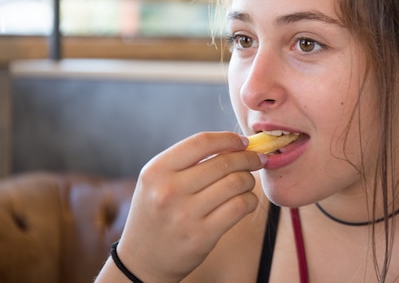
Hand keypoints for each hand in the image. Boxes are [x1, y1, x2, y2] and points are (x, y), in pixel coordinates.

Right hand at [114, 132, 264, 282]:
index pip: (202, 142)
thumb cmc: (157, 212)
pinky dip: (250, 200)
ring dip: (249, 180)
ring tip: (247, 182)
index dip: (228, 138)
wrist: (142, 260)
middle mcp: (168, 190)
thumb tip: (236, 144)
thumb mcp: (159, 180)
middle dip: (247, 158)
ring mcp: (185, 214)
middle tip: (256, 160)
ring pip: (236, 183)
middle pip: (224, 162)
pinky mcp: (202, 235)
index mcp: (156, 171)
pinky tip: (246, 200)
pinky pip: (240, 206)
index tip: (243, 141)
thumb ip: (189, 161)